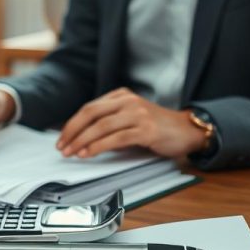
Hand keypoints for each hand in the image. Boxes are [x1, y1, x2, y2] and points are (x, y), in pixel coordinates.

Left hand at [56, 88, 205, 158]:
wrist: (187, 131)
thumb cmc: (156, 128)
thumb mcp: (129, 119)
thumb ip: (109, 123)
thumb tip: (80, 139)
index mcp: (121, 96)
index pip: (89, 108)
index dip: (72, 124)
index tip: (62, 138)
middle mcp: (128, 101)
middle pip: (91, 113)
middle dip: (72, 131)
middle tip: (62, 146)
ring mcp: (138, 114)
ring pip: (101, 126)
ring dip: (82, 141)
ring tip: (71, 152)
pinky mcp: (146, 129)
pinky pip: (116, 138)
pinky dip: (98, 146)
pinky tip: (88, 153)